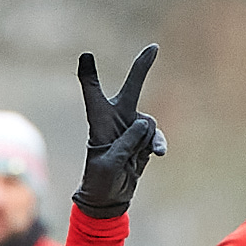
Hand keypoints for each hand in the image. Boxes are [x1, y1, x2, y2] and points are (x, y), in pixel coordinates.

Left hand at [73, 45, 166, 217]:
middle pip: (132, 89)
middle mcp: (116, 119)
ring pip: (149, 123)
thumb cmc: (100, 180)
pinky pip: (156, 136)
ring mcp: (132, 129)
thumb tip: (145, 123)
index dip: (89, 75)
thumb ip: (127, 142)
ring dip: (147, 140)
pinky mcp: (144, 140)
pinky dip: (158, 144)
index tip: (86, 56)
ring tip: (133, 158)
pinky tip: (158, 154)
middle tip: (153, 48)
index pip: (93, 94)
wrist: (110, 197)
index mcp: (99, 122)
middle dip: (142, 68)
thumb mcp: (110, 163)